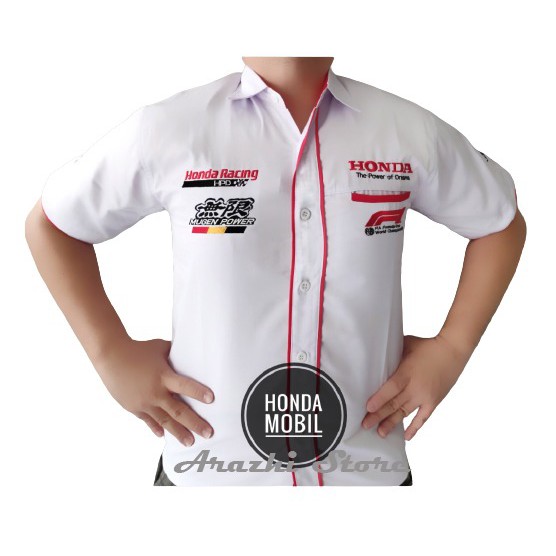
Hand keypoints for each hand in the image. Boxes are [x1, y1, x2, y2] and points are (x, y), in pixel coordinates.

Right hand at [94, 337, 213, 445]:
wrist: (110, 356)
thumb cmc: (138, 349)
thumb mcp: (160, 348)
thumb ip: (175, 355)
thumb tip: (190, 354)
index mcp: (163, 376)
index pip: (185, 386)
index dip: (198, 392)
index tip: (211, 400)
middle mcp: (155, 392)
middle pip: (178, 411)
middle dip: (195, 423)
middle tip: (209, 433)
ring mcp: (144, 402)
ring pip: (165, 421)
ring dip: (178, 433)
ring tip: (190, 442)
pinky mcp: (134, 407)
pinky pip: (148, 421)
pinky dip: (156, 428)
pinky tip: (163, 436)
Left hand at [361, 334, 470, 440]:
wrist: (453, 351)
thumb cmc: (427, 346)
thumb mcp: (407, 345)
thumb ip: (392, 354)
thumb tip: (377, 355)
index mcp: (408, 372)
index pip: (391, 388)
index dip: (379, 399)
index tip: (368, 408)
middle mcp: (416, 387)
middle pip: (395, 404)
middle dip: (379, 415)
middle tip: (366, 424)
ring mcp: (426, 396)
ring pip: (405, 413)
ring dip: (392, 423)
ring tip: (380, 433)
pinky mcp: (434, 401)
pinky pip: (423, 418)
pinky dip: (414, 427)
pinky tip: (406, 436)